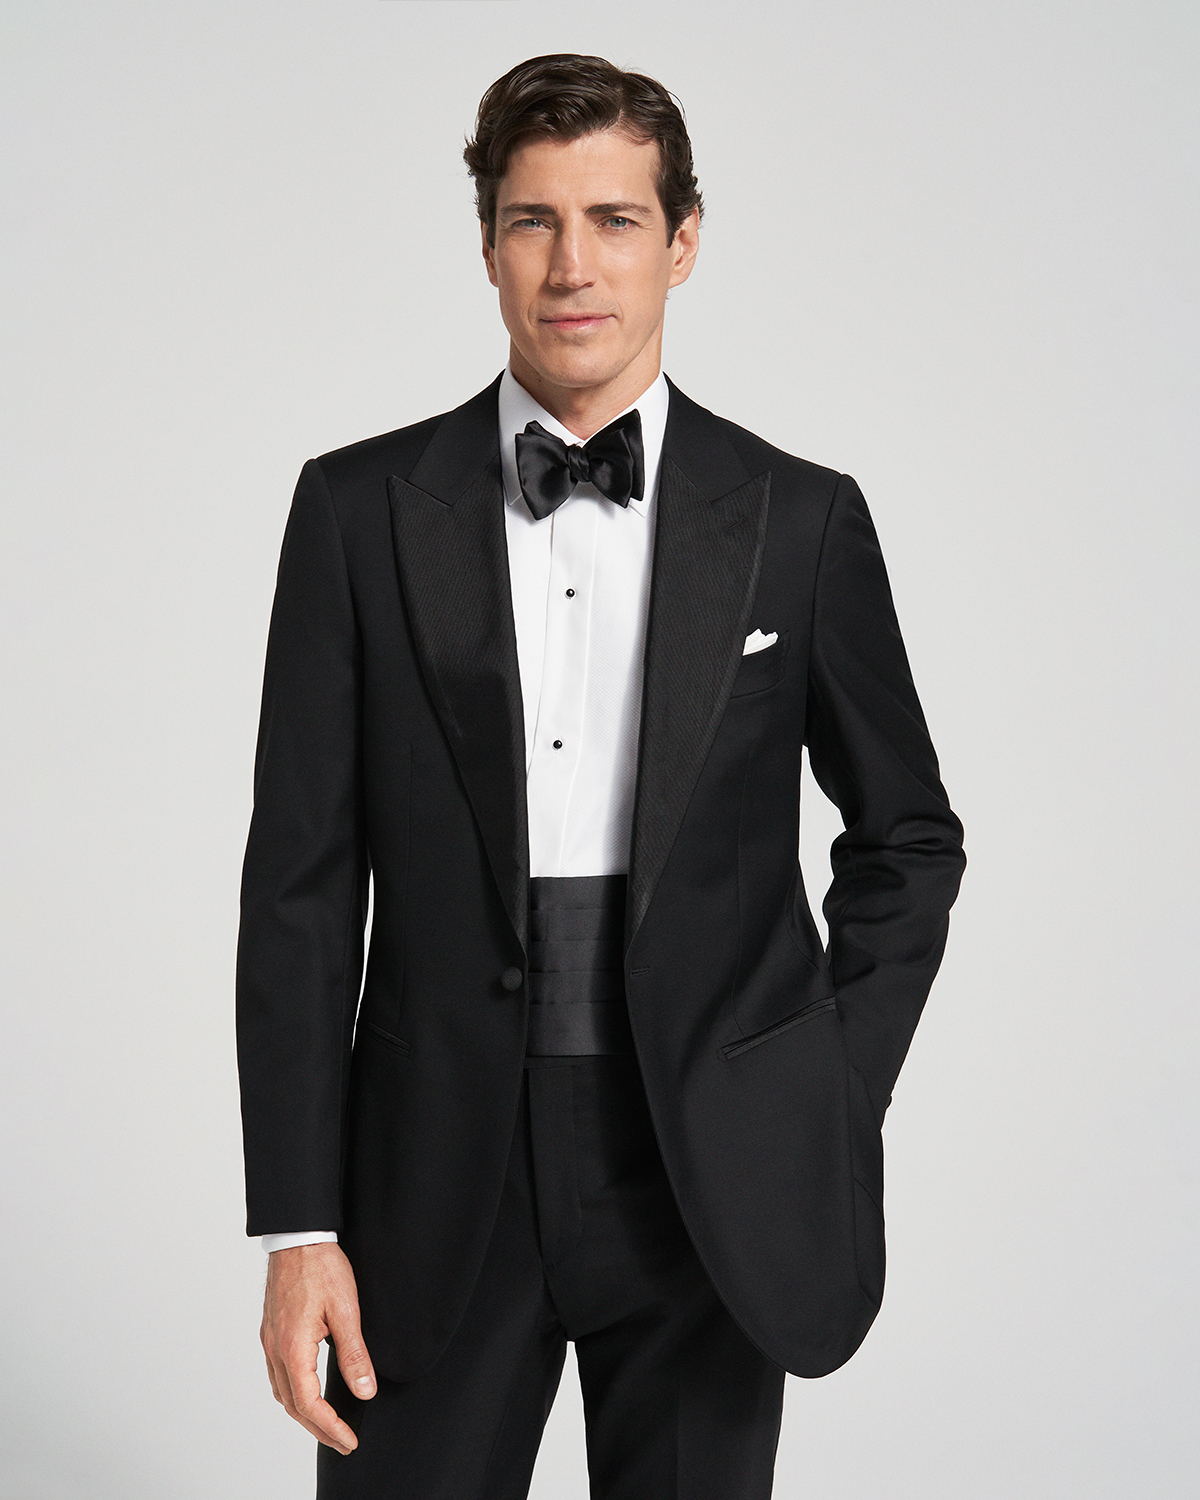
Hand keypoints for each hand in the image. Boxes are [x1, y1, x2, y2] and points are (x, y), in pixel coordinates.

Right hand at [260, 1242, 376, 1453]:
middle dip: (318, 1429)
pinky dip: (294, 1393)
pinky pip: (278, 1375)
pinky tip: (307, 1392)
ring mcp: (269, 1341)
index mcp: (292, 1347)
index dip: (330, 1428)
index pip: (309, 1404)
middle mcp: (275, 1349)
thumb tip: (364, 1391)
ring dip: (304, 1414)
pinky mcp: (271, 1332)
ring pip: (282, 1392)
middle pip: (292, 1405)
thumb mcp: (347, 1310)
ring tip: (328, 1425)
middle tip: (343, 1441)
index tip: (350, 1440)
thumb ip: (354, 1354)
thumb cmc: (321, 1267)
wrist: (298, 1237)